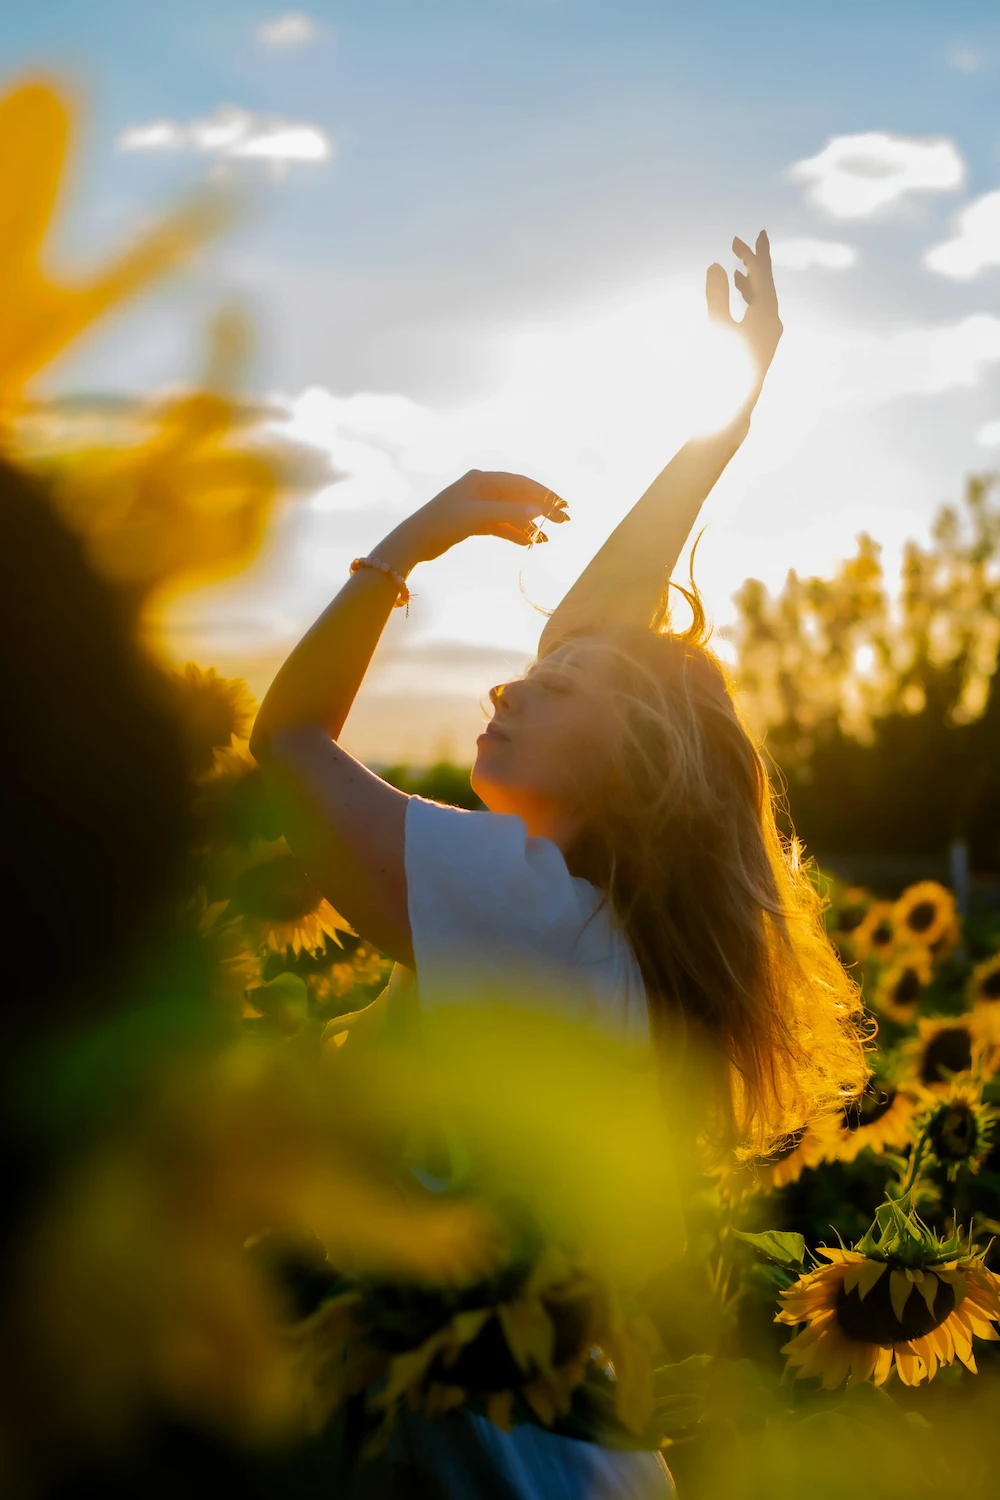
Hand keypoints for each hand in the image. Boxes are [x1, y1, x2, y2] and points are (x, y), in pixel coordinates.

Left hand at [377, 470, 569, 569]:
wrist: (414, 541)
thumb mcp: (477, 516)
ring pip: (512, 513)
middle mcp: (483, 488)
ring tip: (547, 539)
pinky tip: (529, 542)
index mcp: (483, 480)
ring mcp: (479, 505)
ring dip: (529, 525)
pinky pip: (501, 524)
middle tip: (564, 522)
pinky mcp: (474, 521)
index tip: (563, 508)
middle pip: (519, 497)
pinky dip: (515, 533)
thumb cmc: (443, 523)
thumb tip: (538, 512)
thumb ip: (509, 513)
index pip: (521, 484)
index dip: (544, 495)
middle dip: (541, 509)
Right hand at [706, 229, 781, 393]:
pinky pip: (759, 313)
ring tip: (739, 268)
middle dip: (754, 263)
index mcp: (765, 315)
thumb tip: (717, 265)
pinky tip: (740, 297)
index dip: (753, 254)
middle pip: (765, 284)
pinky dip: (748, 299)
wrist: (731, 409)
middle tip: (745, 242)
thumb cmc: (722, 370)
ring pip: (762, 299)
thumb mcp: (716, 327)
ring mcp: (768, 335)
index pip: (761, 275)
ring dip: (749, 281)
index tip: (746, 237)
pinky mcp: (761, 345)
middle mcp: (772, 322)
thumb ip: (716, 295)